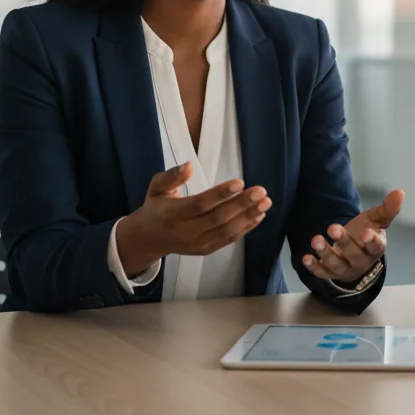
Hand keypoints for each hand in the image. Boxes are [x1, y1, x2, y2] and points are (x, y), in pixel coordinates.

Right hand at [116, 162, 271, 275]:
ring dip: (248, 217)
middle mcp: (185, 232)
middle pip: (217, 219)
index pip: (200, 205)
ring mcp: (197, 243)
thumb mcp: (157, 188)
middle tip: (261, 191)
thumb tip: (190, 165)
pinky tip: (259, 215)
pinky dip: (246, 229)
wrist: (149, 239)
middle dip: (242, 204)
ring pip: (226, 231)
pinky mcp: (206, 250)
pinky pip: (228, 240)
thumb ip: (171, 176)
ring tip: (265, 202)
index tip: (240, 182)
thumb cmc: (156, 208)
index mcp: (172, 214)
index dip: (221, 194)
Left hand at [302, 189, 404, 284]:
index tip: (366, 233)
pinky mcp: (330, 272)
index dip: (371, 241)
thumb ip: (388, 208)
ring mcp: (345, 269)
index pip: (376, 247)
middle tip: (333, 227)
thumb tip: (400, 192)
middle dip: (343, 242)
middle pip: (354, 255)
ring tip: (316, 240)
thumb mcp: (377, 220)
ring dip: (326, 253)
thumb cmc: (366, 233)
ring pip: (336, 265)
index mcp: (375, 248)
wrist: (355, 254)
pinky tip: (306, 258)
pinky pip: (323, 272)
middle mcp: (362, 261)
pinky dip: (314, 267)